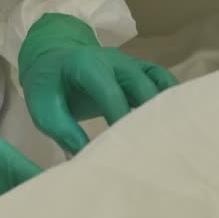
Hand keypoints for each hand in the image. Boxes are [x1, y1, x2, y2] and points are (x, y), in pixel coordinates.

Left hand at [19, 14, 177, 153]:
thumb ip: (64, 131)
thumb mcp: (43, 109)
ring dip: (165, 109)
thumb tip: (86, 157)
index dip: (122, 119)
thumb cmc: (46, 86)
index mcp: (86, 65)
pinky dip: (170, 98)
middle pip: (141, 86)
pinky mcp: (139, 70)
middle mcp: (114, 60)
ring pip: (156, 83)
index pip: (111, 93)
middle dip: (149, 116)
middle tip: (155, 149)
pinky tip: (175, 121)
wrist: (50, 61)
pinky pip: (161, 79)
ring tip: (171, 140)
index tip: (129, 148)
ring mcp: (130, 63)